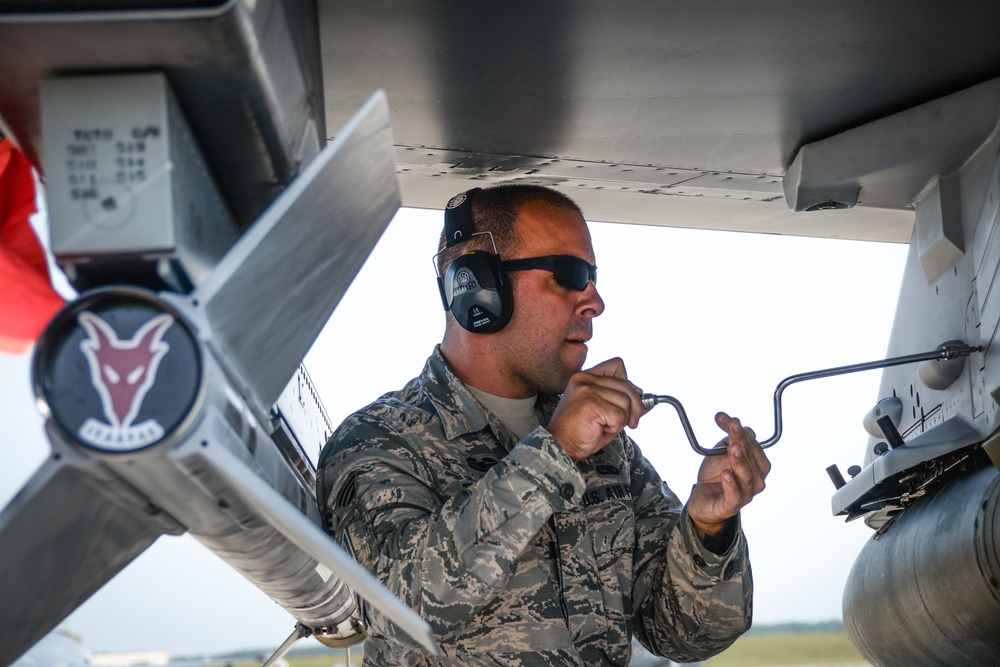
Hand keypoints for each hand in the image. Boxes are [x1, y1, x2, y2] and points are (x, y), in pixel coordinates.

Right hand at [548, 357, 645, 460]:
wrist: (559, 446)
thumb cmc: (578, 431)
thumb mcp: (602, 411)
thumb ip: (620, 402)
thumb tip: (647, 403)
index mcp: (585, 377)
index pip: (617, 365)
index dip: (628, 383)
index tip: (630, 399)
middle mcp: (585, 379)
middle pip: (626, 385)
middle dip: (635, 406)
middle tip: (631, 422)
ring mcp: (588, 390)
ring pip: (626, 402)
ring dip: (622, 419)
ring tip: (606, 426)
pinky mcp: (591, 404)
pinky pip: (619, 416)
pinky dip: (614, 427)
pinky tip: (600, 430)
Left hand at [687, 412, 770, 540]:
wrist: (703, 498)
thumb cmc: (717, 474)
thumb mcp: (722, 452)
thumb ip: (730, 437)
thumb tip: (734, 421)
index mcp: (758, 466)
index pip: (753, 445)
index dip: (740, 430)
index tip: (723, 418)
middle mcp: (756, 480)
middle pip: (751, 458)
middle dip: (741, 440)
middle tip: (732, 426)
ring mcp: (746, 495)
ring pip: (746, 476)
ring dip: (739, 461)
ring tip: (732, 448)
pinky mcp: (731, 506)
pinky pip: (734, 496)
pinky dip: (731, 485)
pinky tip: (726, 474)